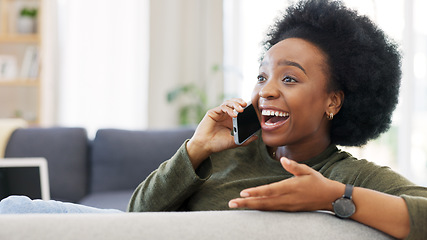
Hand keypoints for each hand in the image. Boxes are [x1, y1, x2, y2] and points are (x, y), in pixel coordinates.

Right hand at [187, 99, 257, 167]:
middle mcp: (225, 116)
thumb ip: (245, 140)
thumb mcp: (234, 142)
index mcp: (230, 121)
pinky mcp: (212, 112)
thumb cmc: (218, 144)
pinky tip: (234, 115)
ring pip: (228, 103)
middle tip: (246, 105)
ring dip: (235, 104)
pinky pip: (222, 107)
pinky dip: (229, 109)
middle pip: (234, 104)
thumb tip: (256, 137)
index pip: (239, 110)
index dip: (245, 108)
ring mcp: (218, 113)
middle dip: (240, 102)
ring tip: (241, 109)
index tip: (252, 109)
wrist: (206, 146)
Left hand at [228, 157, 342, 211]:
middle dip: (247, 203)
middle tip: (231, 203)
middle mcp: (287, 198)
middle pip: (264, 202)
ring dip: (251, 207)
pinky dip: (260, 209)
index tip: (243, 193)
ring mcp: (288, 206)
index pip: (269, 190)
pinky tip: (252, 207)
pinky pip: (272, 210)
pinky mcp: (289, 210)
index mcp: (291, 187)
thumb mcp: (307, 170)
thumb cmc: (318, 182)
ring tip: (237, 205)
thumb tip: (283, 160)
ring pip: (266, 208)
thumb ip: (294, 166)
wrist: (331, 198)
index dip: (256, 192)